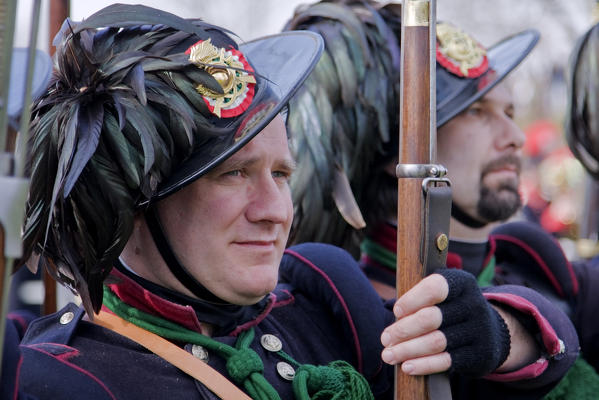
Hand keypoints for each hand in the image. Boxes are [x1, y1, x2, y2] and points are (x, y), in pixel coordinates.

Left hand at [380, 269, 510, 376]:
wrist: (490, 332)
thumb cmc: (451, 310)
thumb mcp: (442, 297)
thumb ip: (419, 302)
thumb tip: (394, 320)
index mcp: (461, 284)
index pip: (435, 288)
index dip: (412, 300)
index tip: (396, 311)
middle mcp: (473, 305)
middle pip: (431, 318)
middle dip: (403, 329)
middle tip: (385, 338)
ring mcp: (479, 330)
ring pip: (436, 342)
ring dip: (408, 350)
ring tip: (389, 355)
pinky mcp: (479, 354)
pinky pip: (446, 361)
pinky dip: (424, 365)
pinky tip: (407, 367)